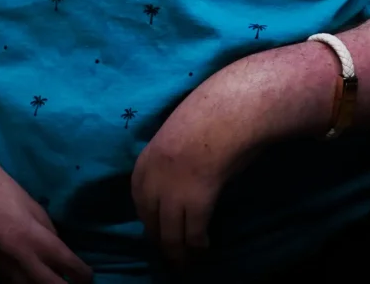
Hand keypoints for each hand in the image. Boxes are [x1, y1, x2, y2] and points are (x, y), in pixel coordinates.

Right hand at [0, 147, 94, 283]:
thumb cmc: (1, 191)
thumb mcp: (34, 208)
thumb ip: (48, 232)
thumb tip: (58, 250)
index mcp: (39, 241)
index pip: (70, 267)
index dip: (84, 276)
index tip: (88, 277)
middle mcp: (24, 262)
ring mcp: (5, 270)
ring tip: (51, 280)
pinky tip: (30, 279)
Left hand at [130, 78, 270, 266]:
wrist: (229, 109)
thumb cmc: (210, 116)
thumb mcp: (176, 137)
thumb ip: (171, 163)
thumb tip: (178, 182)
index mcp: (144, 163)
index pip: (140, 203)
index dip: (150, 221)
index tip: (159, 232)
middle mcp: (152, 181)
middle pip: (151, 223)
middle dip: (161, 241)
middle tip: (172, 254)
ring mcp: (172, 193)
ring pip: (169, 236)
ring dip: (178, 252)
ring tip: (187, 261)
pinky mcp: (195, 202)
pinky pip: (192, 234)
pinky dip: (197, 245)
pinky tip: (204, 246)